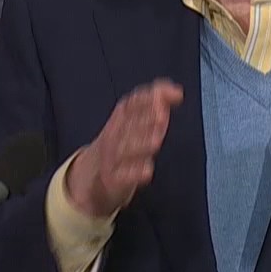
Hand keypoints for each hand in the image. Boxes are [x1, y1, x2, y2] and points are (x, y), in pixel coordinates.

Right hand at [65, 79, 183, 217]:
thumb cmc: (123, 143)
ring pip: (126, 150)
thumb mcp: (135, 121)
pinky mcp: (113, 180)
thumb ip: (156, 103)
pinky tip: (148, 171)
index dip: (146, 99)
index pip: (130, 104)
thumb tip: (177, 91)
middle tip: (162, 115)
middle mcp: (114, 135)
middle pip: (129, 125)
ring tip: (156, 140)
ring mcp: (112, 158)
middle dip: (145, 119)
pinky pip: (123, 176)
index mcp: (120, 118)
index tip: (165, 97)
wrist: (93, 176)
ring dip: (141, 143)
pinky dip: (134, 173)